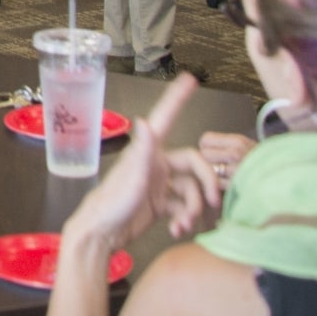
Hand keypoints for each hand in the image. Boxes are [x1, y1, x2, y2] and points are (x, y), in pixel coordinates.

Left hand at [61, 76, 218, 256]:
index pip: (166, 118)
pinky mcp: (159, 204)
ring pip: (191, 189)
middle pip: (194, 164)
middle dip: (206, 183)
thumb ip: (142, 150)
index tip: (190, 80)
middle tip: (214, 201)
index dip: (177, 99)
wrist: (102, 235)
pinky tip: (177, 230)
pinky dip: (184, 218)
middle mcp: (156, 164)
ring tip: (186, 224)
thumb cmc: (112, 203)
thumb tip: (146, 121)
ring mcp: (159, 184)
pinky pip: (182, 206)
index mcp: (149, 151)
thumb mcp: (131, 178)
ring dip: (194, 208)